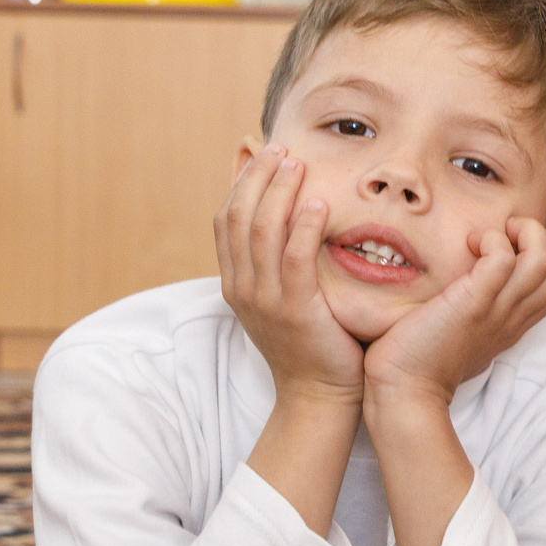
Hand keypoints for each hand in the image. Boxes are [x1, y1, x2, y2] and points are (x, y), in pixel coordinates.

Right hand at [216, 142, 363, 408]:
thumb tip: (290, 217)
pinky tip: (319, 204)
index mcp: (235, 282)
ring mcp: (265, 300)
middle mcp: (242, 287)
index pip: (226, 220)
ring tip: (299, 163)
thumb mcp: (284, 297)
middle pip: (239, 216)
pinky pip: (294, 259)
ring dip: (280, 191)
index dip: (243, 182)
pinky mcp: (295, 310)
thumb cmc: (313, 343)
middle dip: (259, 176)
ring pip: (262, 231)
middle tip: (283, 148)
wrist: (318, 397)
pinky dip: (304, 227)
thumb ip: (280, 260)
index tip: (265, 153)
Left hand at [364, 217, 545, 409]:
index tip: (508, 245)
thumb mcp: (464, 331)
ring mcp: (499, 310)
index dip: (545, 252)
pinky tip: (468, 245)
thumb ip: (480, 309)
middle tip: (501, 236)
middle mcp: (515, 316)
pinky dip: (491, 240)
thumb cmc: (425, 359)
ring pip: (545, 259)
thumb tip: (478, 283)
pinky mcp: (474, 303)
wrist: (406, 389)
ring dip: (522, 233)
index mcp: (516, 323)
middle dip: (540, 237)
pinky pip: (503, 259)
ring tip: (487, 238)